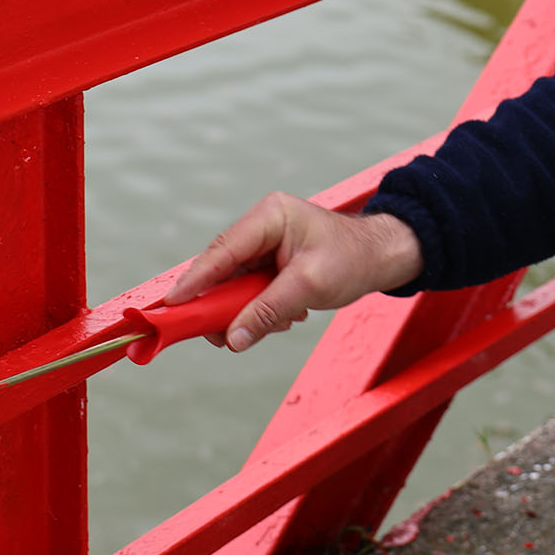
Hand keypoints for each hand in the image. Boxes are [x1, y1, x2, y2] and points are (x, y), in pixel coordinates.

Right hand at [166, 192, 423, 351]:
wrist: (381, 258)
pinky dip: (260, 310)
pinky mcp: (270, 263)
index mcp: (270, 216)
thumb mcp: (310, 286)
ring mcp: (265, 245)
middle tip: (216, 336)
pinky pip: (250, 291)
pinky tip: (287, 317)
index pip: (222, 250)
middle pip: (221, 269)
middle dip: (221, 305)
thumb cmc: (353, 258)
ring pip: (234, 285)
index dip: (196, 280)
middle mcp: (262, 226)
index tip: (173, 305)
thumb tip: (234, 338)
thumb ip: (268, 311)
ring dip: (245, 311)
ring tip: (272, 325)